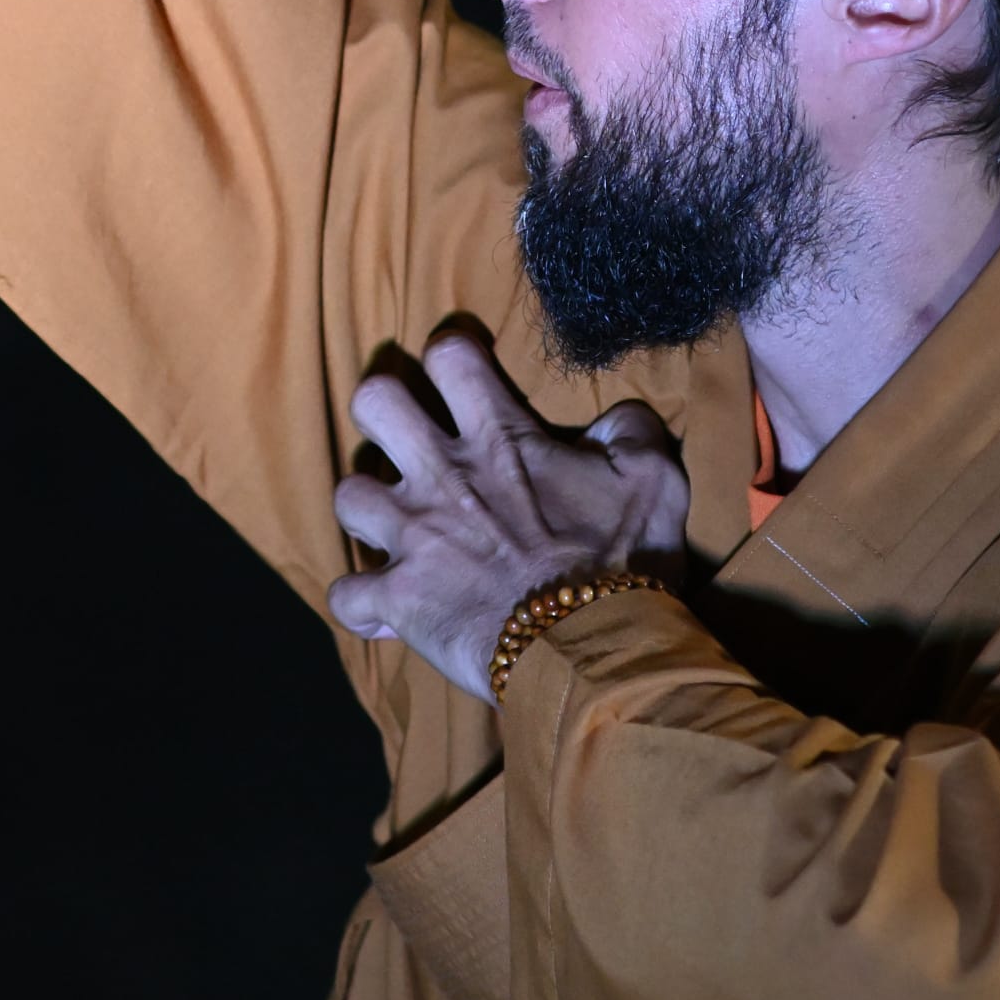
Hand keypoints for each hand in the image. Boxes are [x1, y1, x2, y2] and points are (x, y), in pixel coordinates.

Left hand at [325, 333, 688, 703]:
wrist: (592, 646)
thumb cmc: (623, 560)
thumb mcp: (653, 480)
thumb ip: (632, 431)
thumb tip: (617, 418)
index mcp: (500, 437)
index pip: (450, 356)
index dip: (450, 353)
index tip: (460, 370)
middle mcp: (443, 475)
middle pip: (374, 402)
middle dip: (383, 408)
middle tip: (406, 432)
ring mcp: (414, 538)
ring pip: (349, 493)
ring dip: (368, 506)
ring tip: (392, 522)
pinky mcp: (399, 600)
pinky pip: (346, 596)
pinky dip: (361, 603)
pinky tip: (383, 609)